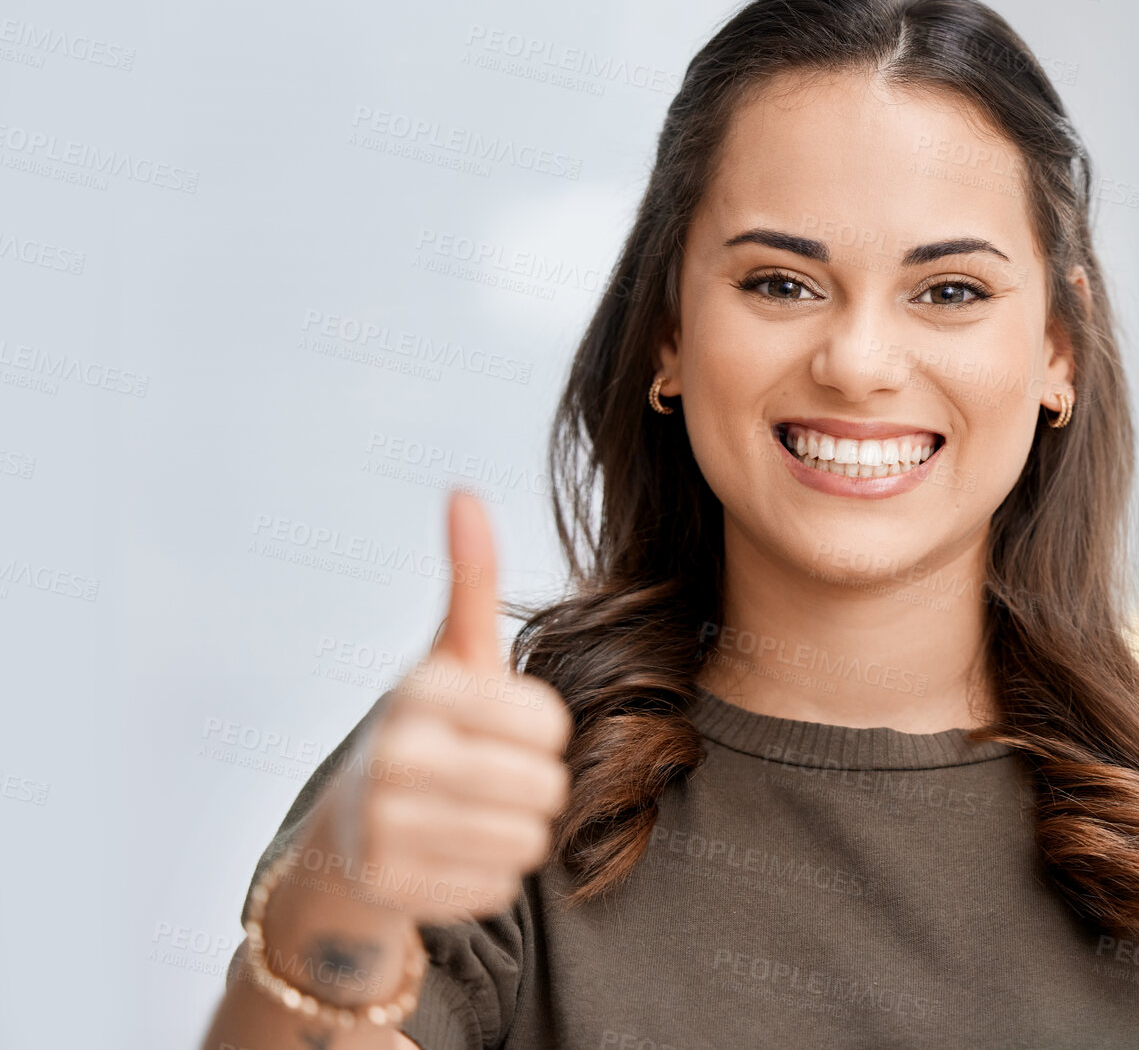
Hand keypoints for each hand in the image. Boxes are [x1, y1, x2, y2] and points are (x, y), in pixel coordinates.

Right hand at [298, 490, 573, 924]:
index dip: (538, 731)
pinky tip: (447, 855)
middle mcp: (394, 754)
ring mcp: (383, 825)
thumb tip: (464, 493)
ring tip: (470, 815)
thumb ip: (470, 579)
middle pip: (543, 788)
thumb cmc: (427, 729)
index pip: (547, 723)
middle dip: (533, 787)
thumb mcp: (452, 655)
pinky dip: (486, 876)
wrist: (348, 829)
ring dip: (514, 834)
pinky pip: (497, 887)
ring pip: (526, 842)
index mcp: (420, 689)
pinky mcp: (387, 887)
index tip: (497, 728)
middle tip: (490, 779)